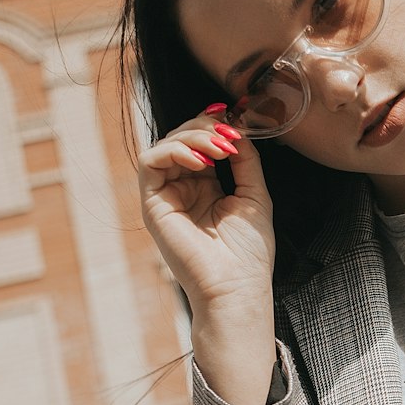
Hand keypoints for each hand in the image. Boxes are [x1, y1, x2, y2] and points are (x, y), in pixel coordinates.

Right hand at [137, 107, 275, 312]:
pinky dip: (174, 151)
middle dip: (205, 127)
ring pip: (165, 144)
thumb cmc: (249, 253)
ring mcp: (166, 197)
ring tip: (221, 149)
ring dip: (193, 137)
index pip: (201, 143)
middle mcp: (182, 190)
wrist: (237, 289)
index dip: (213, 125)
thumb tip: (236, 127)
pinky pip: (150, 162)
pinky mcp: (153, 205)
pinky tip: (202, 162)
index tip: (234, 116)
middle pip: (181, 138)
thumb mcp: (254, 195)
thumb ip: (246, 161)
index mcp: (206, 188)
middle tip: (229, 134)